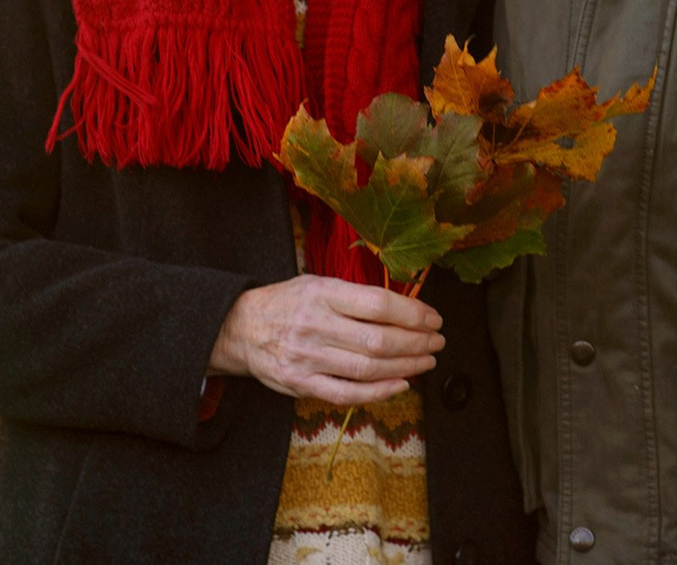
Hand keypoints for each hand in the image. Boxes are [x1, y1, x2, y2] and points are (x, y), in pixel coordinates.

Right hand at [208, 275, 444, 405]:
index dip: (413, 314)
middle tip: (436, 342)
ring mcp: (307, 358)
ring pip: (367, 369)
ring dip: (405, 367)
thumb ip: (354, 295)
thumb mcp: (317, 283)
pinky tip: (400, 384)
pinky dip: (379, 392)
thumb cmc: (287, 303)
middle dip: (416, 343)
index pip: (378, 304)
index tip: (433, 319)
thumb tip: (404, 308)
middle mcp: (315, 325)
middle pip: (378, 340)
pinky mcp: (301, 384)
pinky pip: (347, 394)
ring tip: (426, 361)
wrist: (240, 328)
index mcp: (322, 293)